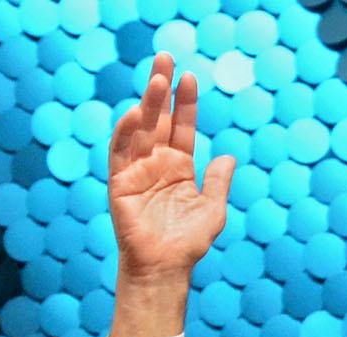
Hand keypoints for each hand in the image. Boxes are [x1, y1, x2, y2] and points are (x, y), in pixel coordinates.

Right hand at [109, 54, 233, 280]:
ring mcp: (137, 170)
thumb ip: (218, 182)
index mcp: (179, 167)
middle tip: (166, 58)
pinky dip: (127, 132)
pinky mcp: (119, 182)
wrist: (165, 268)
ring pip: (141, 128)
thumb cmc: (189, 243)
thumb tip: (228, 156)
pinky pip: (121, 151)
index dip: (185, 103)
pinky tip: (137, 113)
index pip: (182, 127)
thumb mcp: (212, 209)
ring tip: (157, 77)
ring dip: (147, 103)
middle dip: (162, 89)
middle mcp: (156, 163)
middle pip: (159, 119)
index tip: (190, 77)